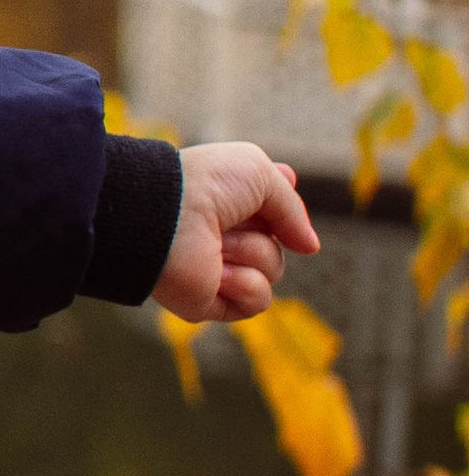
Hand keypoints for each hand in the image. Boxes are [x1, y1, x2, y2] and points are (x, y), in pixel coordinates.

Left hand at [156, 141, 318, 323]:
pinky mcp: (212, 302)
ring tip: (217, 243)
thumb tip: (310, 247)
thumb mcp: (260, 173)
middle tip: (229, 219)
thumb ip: (292, 209)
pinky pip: (258, 300)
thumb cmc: (206, 185)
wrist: (166, 216)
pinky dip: (245, 284)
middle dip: (261, 230)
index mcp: (228, 204)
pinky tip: (219, 272)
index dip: (281, 207)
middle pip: (278, 244)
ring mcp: (217, 271)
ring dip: (251, 252)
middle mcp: (223, 237)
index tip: (282, 181)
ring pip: (272, 270)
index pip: (272, 214)